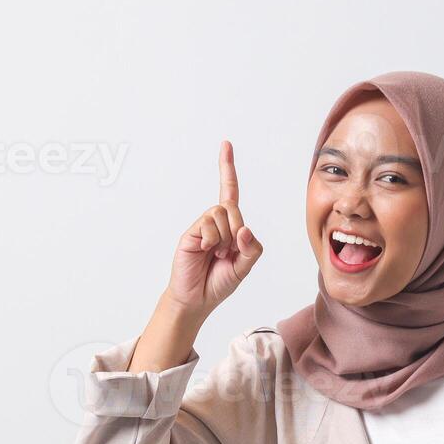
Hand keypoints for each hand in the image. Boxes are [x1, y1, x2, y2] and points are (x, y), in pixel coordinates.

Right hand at [166, 140, 264, 314]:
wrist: (196, 299)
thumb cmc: (220, 282)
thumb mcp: (245, 267)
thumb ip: (252, 248)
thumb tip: (245, 229)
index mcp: (231, 226)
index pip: (229, 192)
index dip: (227, 169)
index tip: (225, 145)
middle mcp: (216, 222)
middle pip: (233, 208)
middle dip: (237, 232)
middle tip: (226, 253)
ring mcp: (202, 226)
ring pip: (221, 214)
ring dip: (224, 238)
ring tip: (215, 255)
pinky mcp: (191, 232)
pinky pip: (209, 225)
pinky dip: (212, 240)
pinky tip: (205, 252)